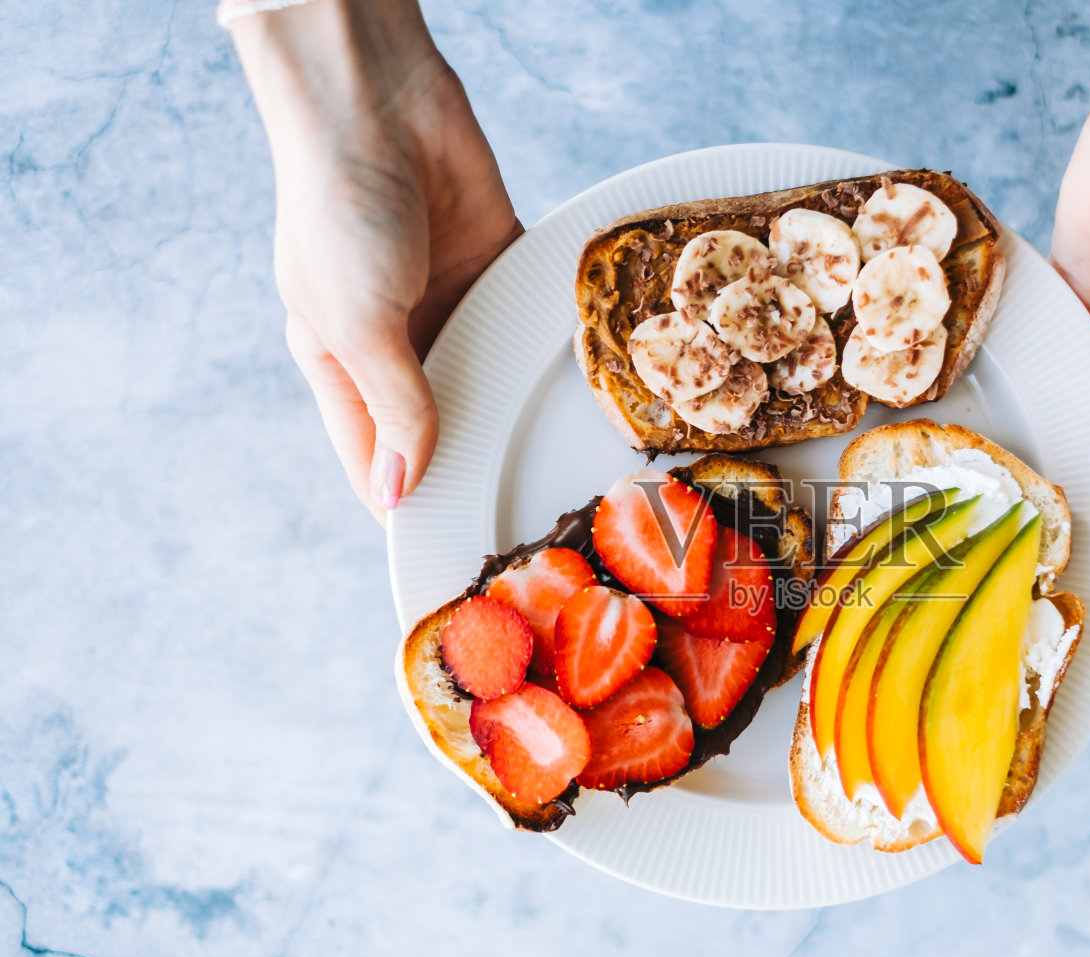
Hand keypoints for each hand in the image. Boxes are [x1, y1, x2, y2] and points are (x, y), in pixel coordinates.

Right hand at [232, 0, 520, 520]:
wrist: (374, 97)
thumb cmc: (339, 205)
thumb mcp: (358, 322)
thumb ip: (394, 404)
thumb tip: (400, 486)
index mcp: (338, 358)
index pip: (374, 451)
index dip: (405, 497)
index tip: (446, 546)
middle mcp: (392, 335)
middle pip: (437, 418)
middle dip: (470, 458)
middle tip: (518, 508)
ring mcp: (445, 296)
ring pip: (485, 371)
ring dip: (511, 403)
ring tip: (553, 456)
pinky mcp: (492, 259)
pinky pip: (520, 314)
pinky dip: (539, 340)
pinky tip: (571, 378)